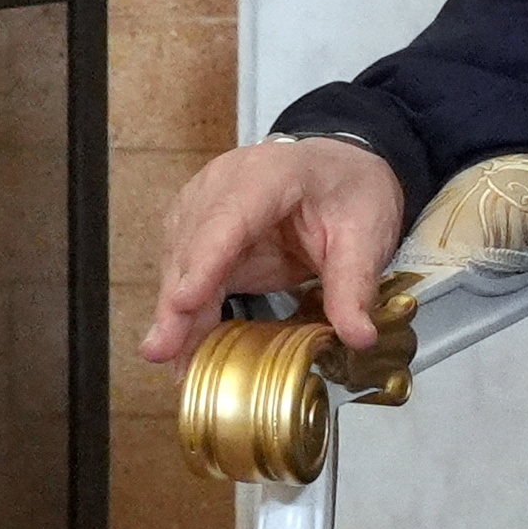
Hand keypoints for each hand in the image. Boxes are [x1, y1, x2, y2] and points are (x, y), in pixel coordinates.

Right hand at [140, 133, 412, 367]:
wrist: (338, 171)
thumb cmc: (348, 192)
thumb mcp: (365, 236)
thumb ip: (354, 286)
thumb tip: (358, 336)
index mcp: (270, 174)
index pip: (229, 219)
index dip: (204, 261)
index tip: (184, 301)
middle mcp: (224, 184)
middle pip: (192, 245)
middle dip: (176, 301)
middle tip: (162, 349)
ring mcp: (204, 205)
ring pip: (179, 262)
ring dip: (172, 313)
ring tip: (168, 357)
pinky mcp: (199, 231)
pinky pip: (185, 273)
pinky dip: (182, 311)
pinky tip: (178, 347)